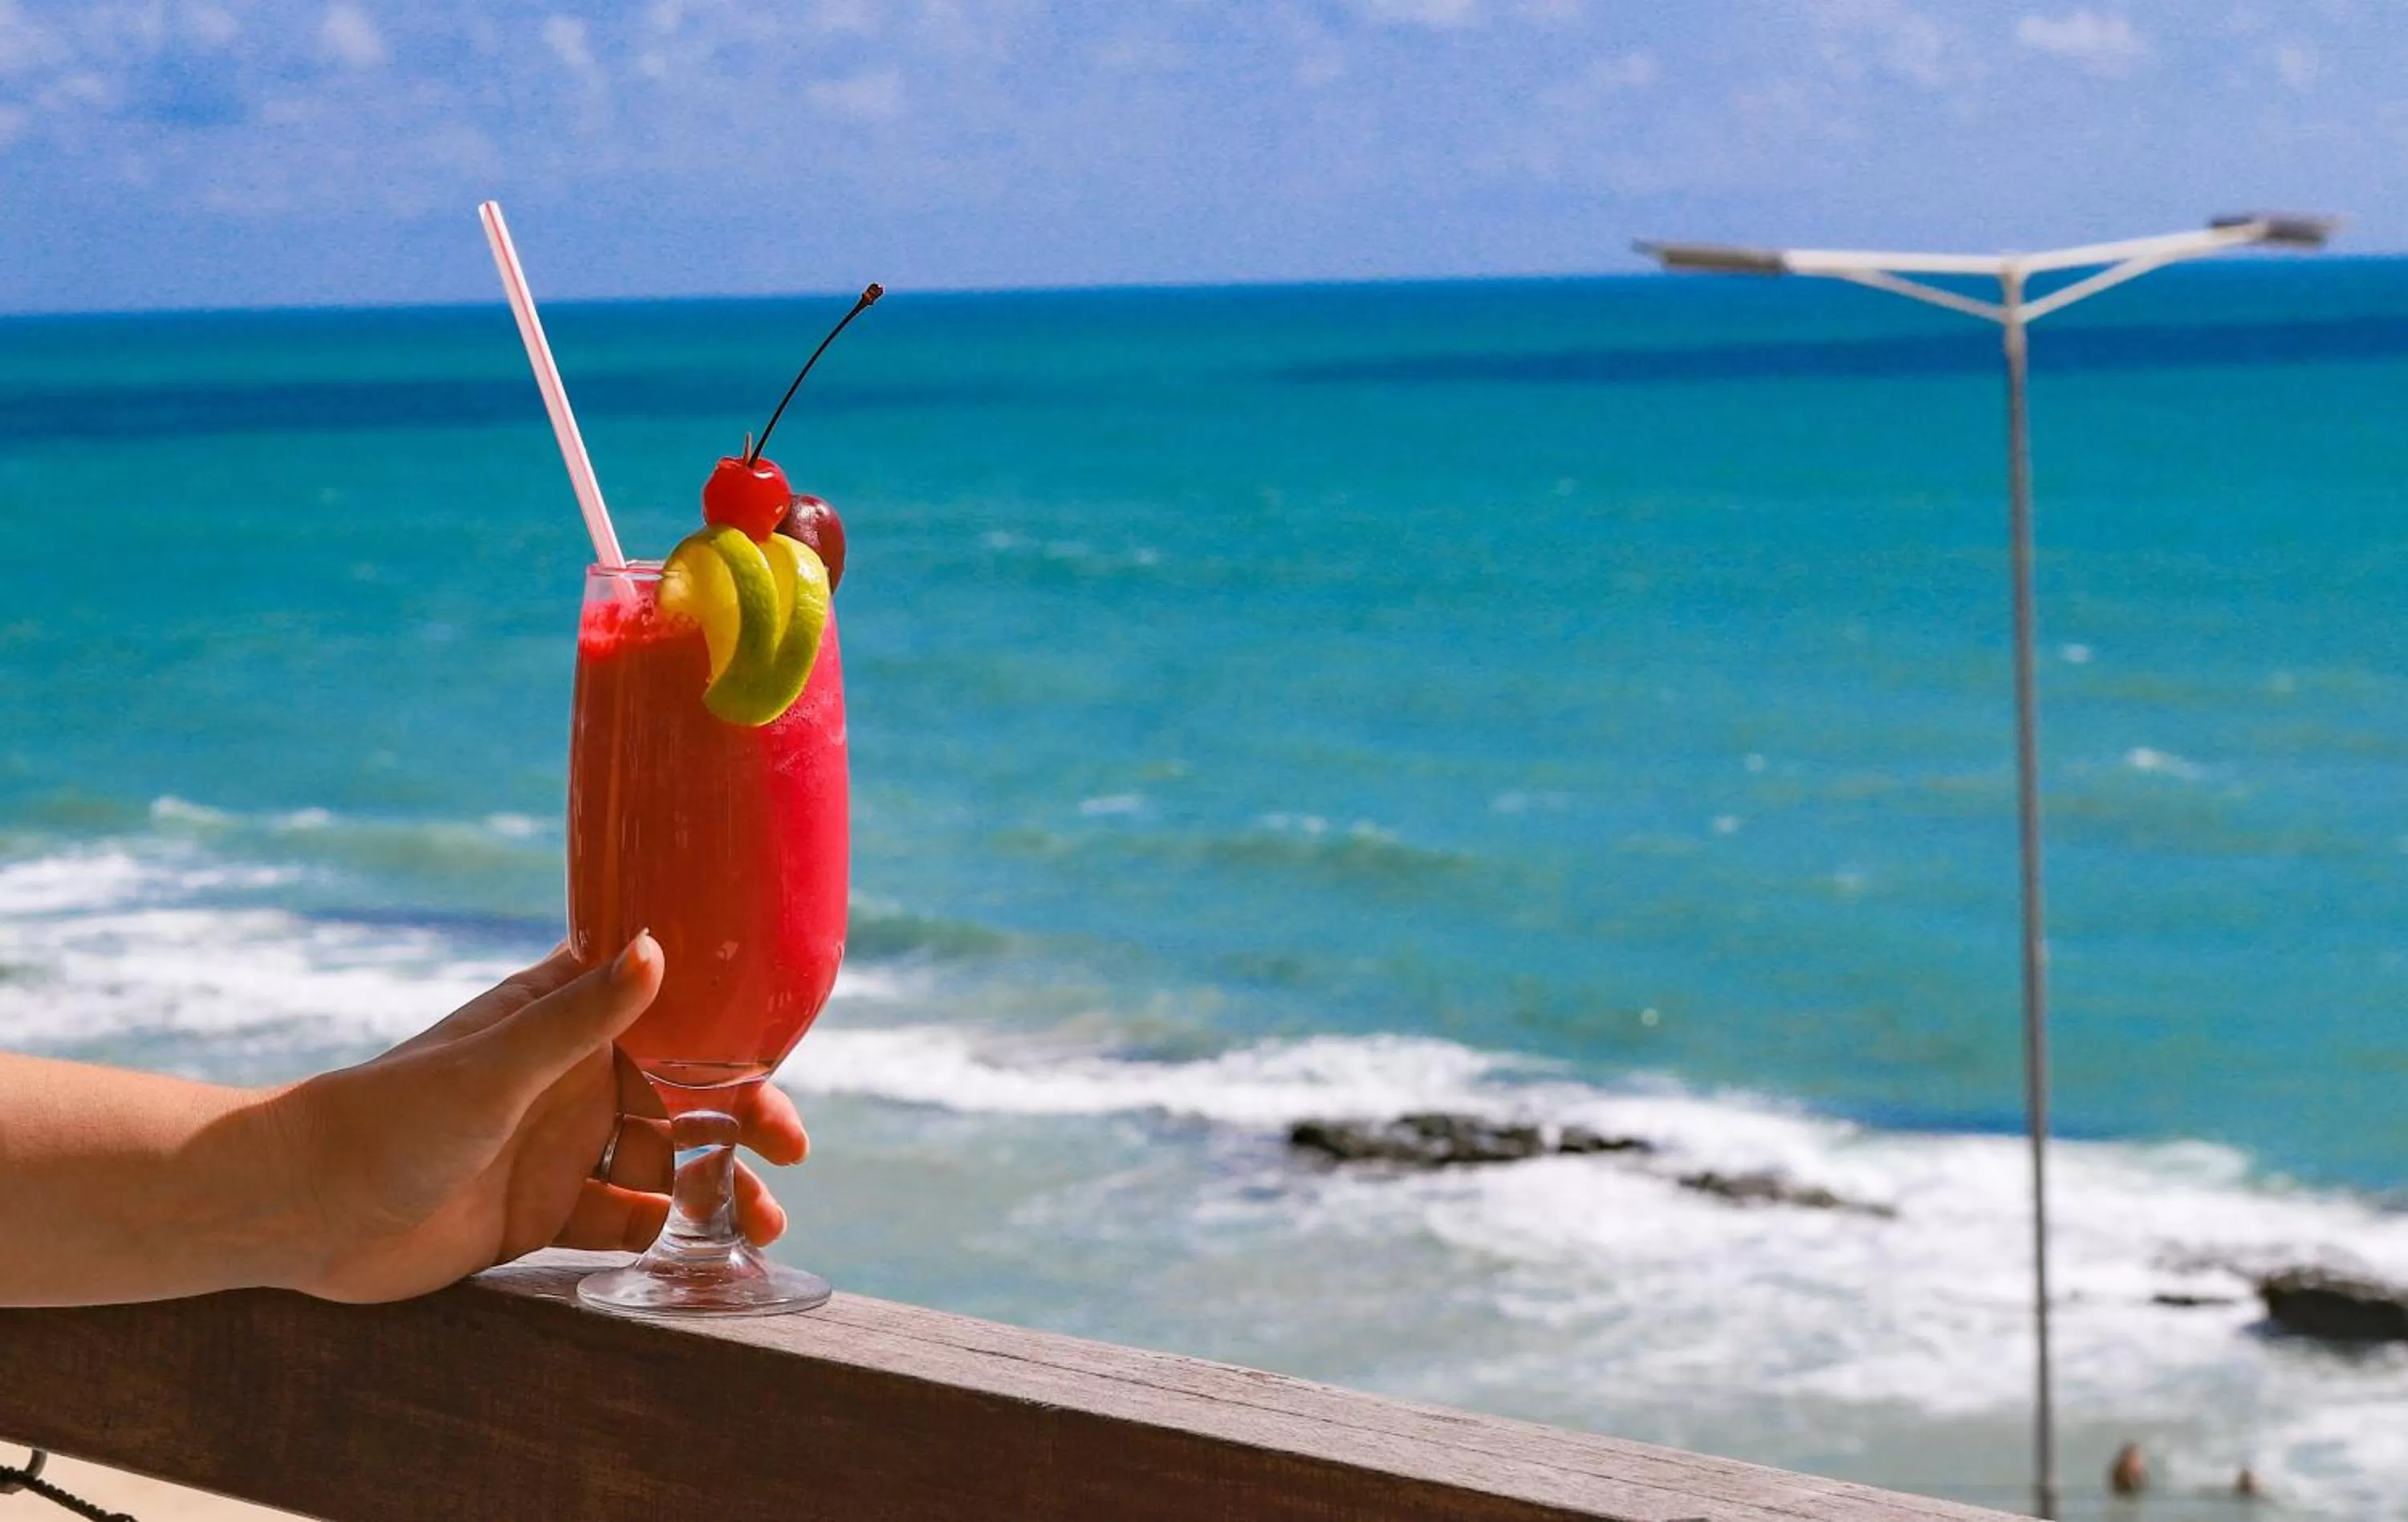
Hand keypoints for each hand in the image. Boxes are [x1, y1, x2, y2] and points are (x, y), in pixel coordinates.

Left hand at [269, 934, 809, 1303]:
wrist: (306, 1211)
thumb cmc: (391, 1117)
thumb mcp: (498, 1065)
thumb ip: (582, 1016)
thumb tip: (658, 948)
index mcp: (563, 1024)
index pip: (667, 1013)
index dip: (729, 1033)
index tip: (777, 1058)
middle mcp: (571, 1081)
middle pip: (683, 1095)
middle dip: (741, 1121)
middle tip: (787, 1151)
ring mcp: (561, 1149)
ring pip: (665, 1164)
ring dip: (717, 1188)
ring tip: (760, 1225)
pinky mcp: (544, 1215)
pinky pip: (625, 1223)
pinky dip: (667, 1235)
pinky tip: (698, 1254)